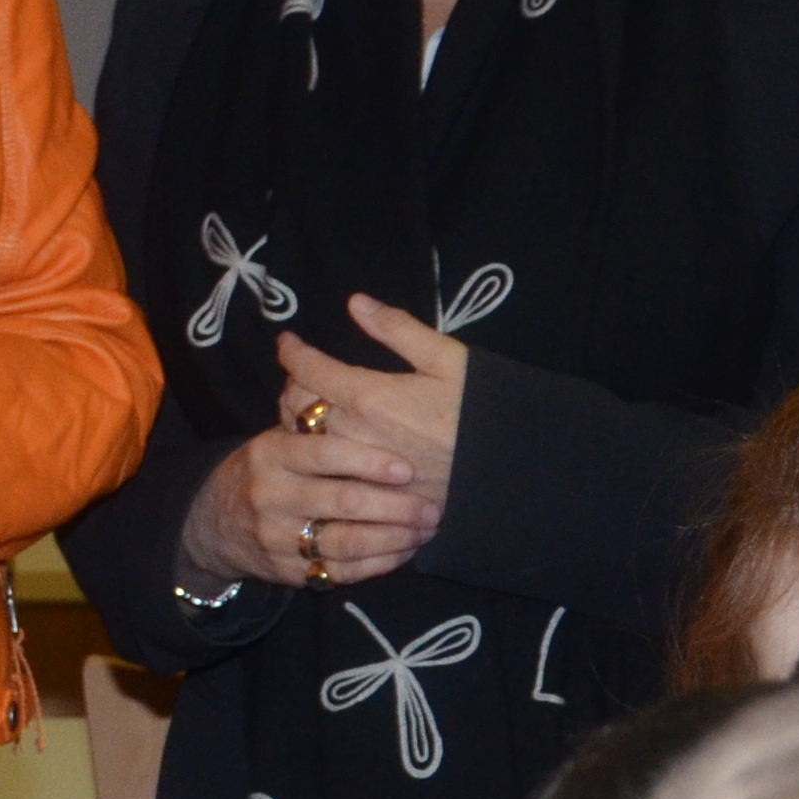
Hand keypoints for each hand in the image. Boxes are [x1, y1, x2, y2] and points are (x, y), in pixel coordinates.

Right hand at [181, 293, 475, 594]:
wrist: (217, 523)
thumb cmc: (270, 462)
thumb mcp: (285, 421)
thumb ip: (323, 378)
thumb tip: (358, 302)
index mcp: (273, 451)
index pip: (321, 452)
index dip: (365, 460)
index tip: (404, 465)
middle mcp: (271, 495)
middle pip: (339, 502)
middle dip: (391, 505)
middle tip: (431, 504)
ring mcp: (278, 538)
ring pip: (344, 543)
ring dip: (392, 537)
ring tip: (427, 527)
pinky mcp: (291, 574)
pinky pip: (340, 573)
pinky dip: (377, 564)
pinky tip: (405, 551)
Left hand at [276, 298, 468, 508]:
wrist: (510, 473)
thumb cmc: (483, 411)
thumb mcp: (449, 360)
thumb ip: (398, 330)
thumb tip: (357, 302)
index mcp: (370, 397)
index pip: (308, 370)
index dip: (292, 351)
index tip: (288, 342)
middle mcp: (354, 435)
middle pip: (295, 407)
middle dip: (291, 385)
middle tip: (300, 374)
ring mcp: (358, 470)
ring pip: (304, 443)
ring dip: (298, 420)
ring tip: (309, 407)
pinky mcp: (370, 496)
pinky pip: (325, 473)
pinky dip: (318, 455)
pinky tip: (329, 446)